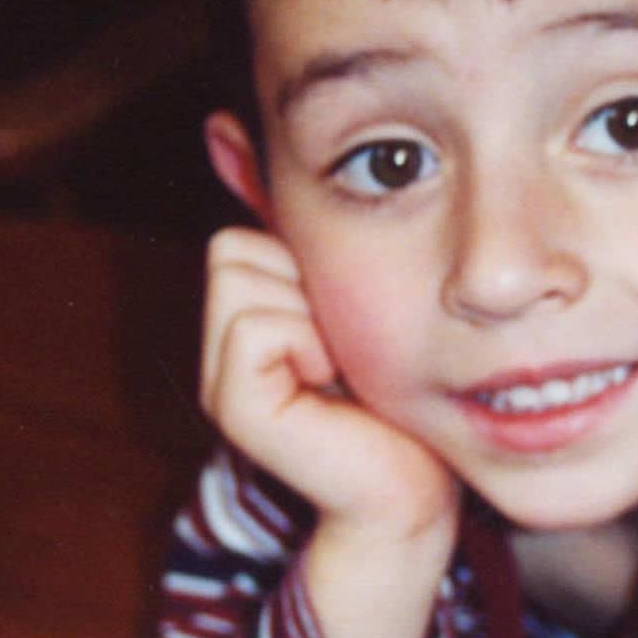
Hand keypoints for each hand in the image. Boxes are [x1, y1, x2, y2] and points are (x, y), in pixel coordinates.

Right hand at [201, 227, 457, 537]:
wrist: (417, 487)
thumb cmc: (399, 400)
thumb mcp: (352, 308)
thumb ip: (311, 255)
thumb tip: (250, 150)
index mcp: (244, 329)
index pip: (236, 240)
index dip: (297, 261)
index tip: (342, 320)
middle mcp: (220, 356)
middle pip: (230, 250)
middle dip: (298, 279)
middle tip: (340, 343)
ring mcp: (221, 385)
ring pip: (239, 279)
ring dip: (307, 312)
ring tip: (337, 366)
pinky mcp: (236, 410)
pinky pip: (255, 327)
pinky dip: (304, 342)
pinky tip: (330, 383)